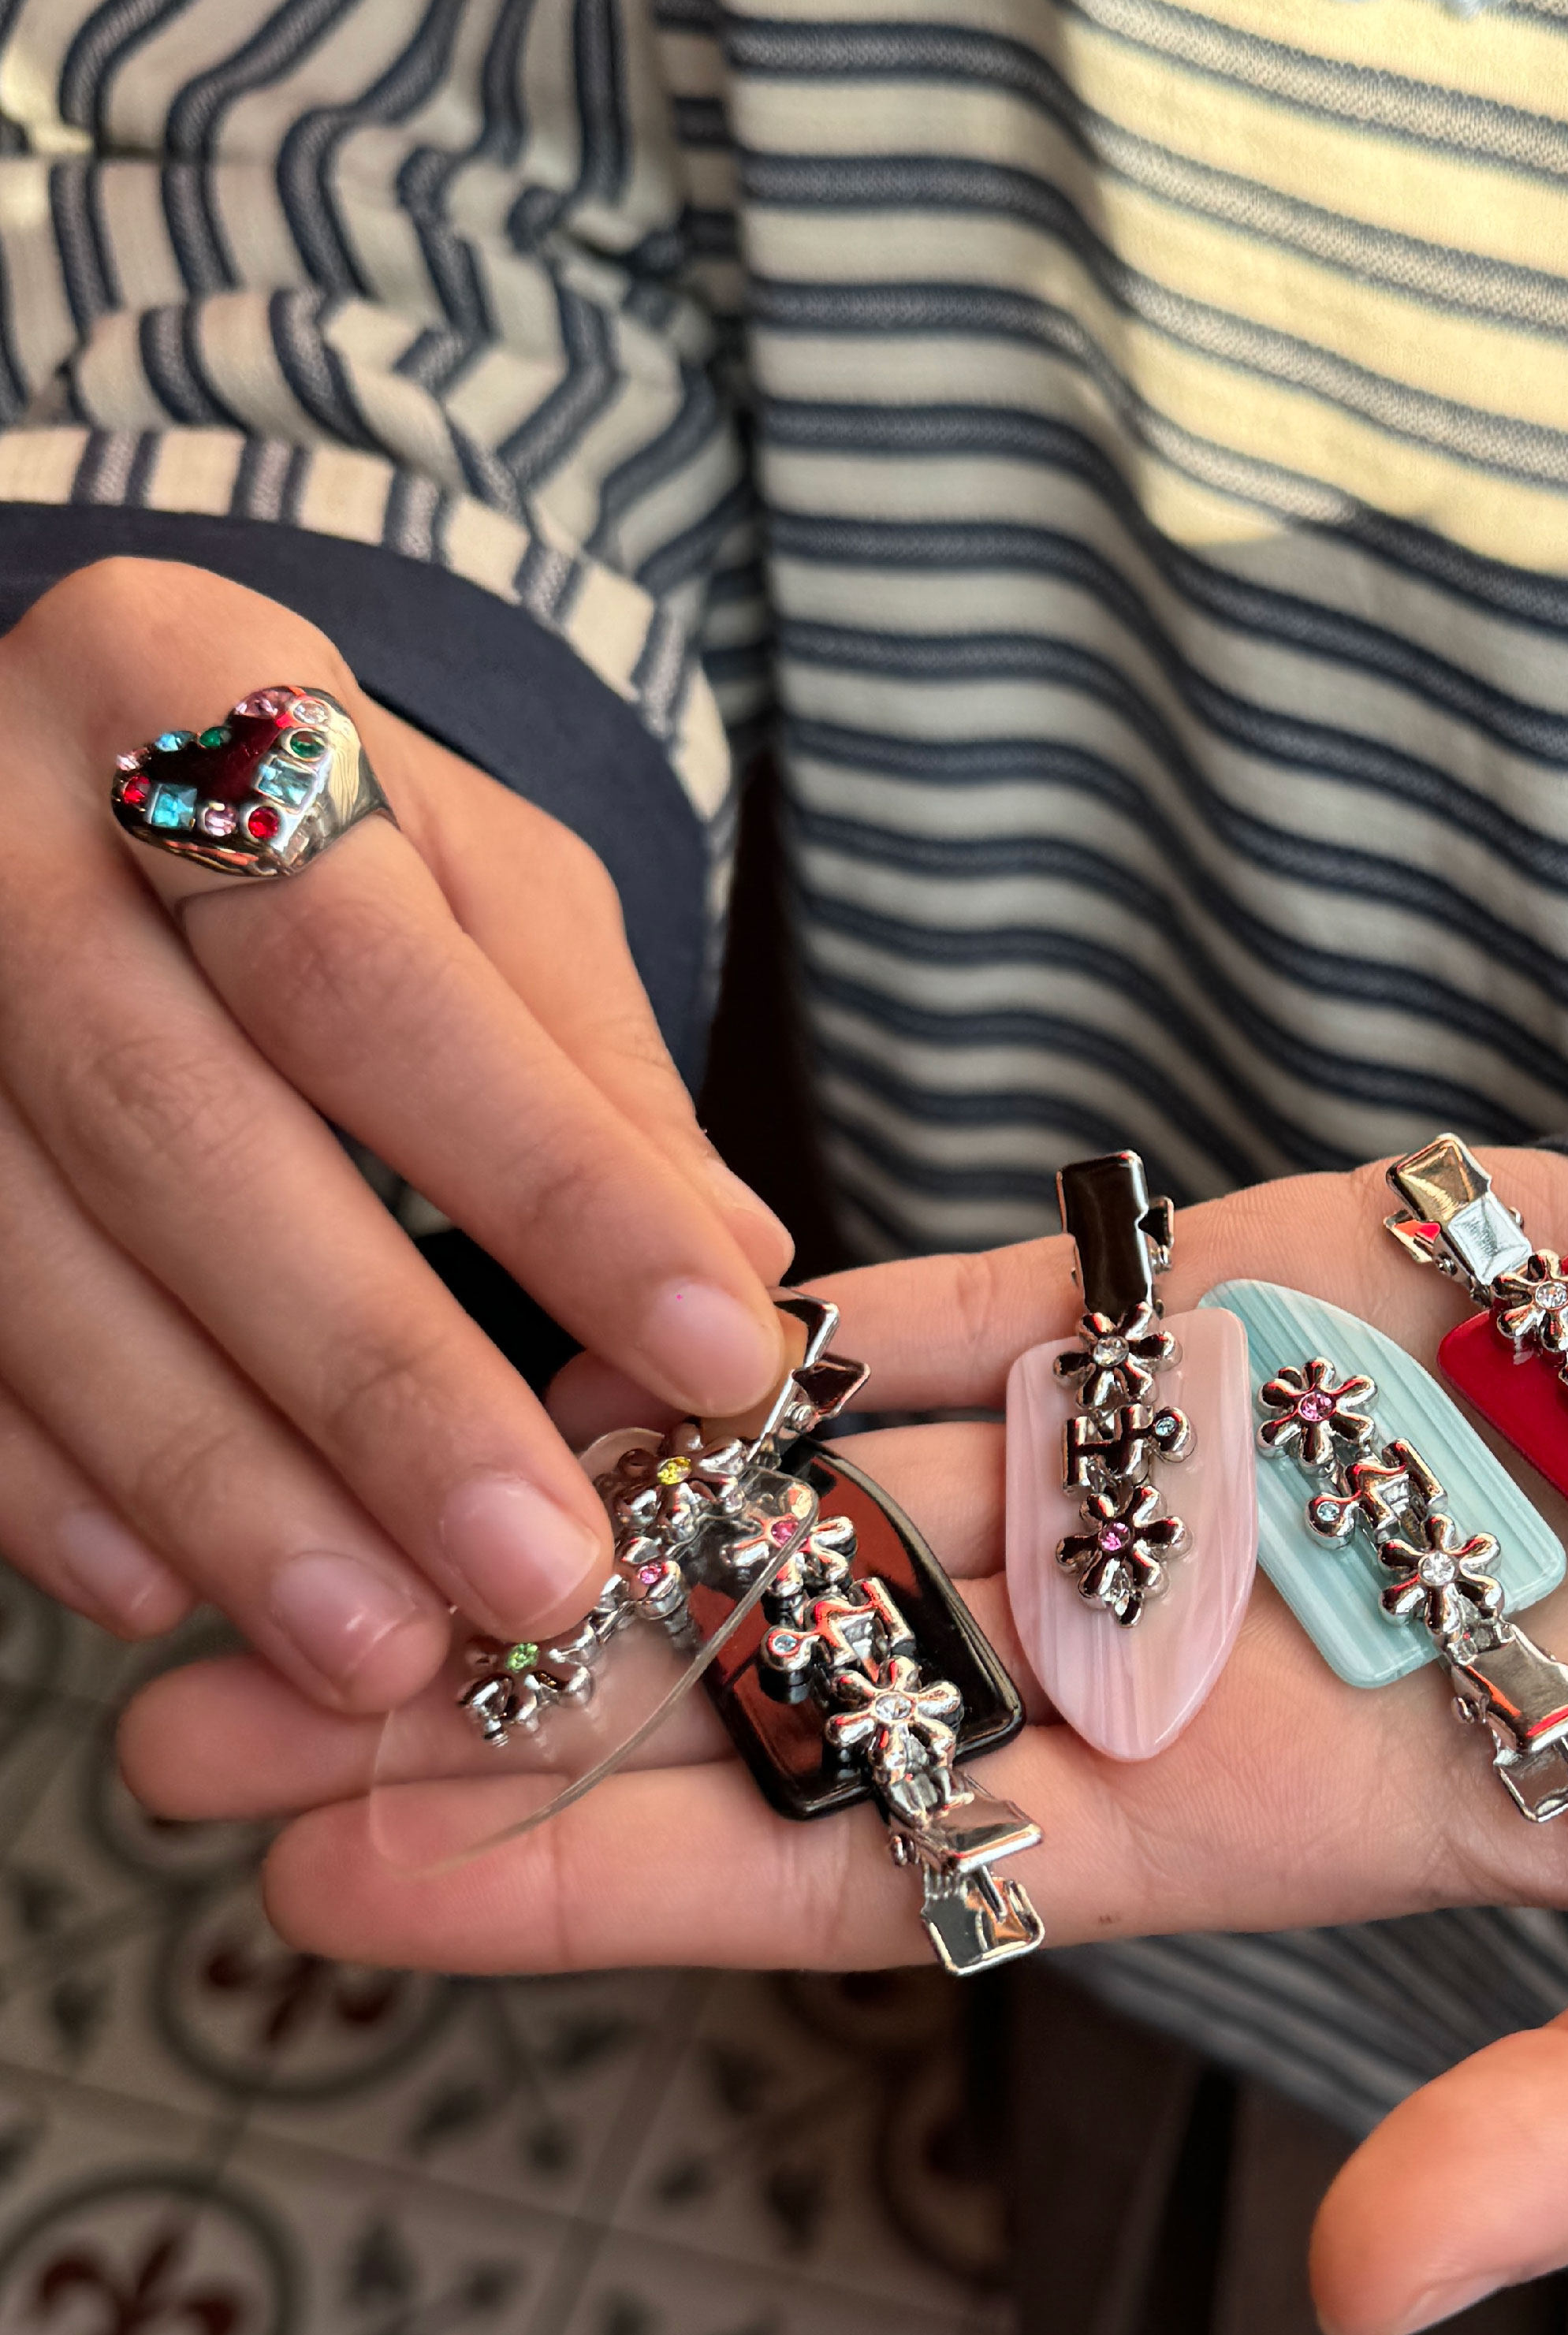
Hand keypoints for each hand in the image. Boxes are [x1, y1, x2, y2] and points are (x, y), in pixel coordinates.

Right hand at [0, 558, 792, 1704]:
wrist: (68, 764)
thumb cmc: (316, 834)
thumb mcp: (476, 875)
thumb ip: (592, 1063)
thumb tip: (731, 1269)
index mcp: (180, 689)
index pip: (376, 971)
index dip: (548, 1175)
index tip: (715, 1354)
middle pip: (180, 1130)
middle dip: (373, 1381)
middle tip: (536, 1570)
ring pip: (33, 1262)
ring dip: (217, 1482)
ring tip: (382, 1645)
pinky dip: (44, 1484)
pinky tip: (164, 1595)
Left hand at [120, 1152, 1567, 2334]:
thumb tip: (1383, 2296)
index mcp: (1247, 1822)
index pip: (863, 1866)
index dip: (602, 1881)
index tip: (345, 1889)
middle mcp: (1157, 1652)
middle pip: (756, 1684)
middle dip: (487, 1710)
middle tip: (172, 1735)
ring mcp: (1178, 1462)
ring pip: (811, 1482)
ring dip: (569, 1500)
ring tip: (294, 1520)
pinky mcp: (1237, 1288)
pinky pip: (963, 1302)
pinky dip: (775, 1315)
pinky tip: (573, 1325)